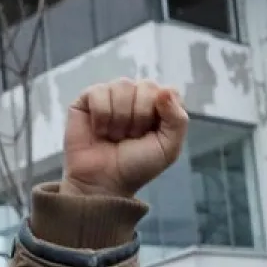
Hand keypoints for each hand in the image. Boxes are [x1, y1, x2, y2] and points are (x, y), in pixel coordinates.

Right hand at [61, 79, 187, 198]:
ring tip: (115, 135)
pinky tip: (100, 130)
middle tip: (132, 137)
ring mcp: (113, 95)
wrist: (103, 180)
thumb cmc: (138, 165)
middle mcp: (137, 96)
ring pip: (123, 85)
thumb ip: (177, 120)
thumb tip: (164, 90)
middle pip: (147, 86)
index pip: (169, 91)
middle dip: (140, 117)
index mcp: (160, 107)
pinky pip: (99, 91)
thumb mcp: (168, 148)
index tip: (153, 132)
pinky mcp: (88, 98)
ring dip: (120, 117)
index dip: (162, 111)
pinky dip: (101, 116)